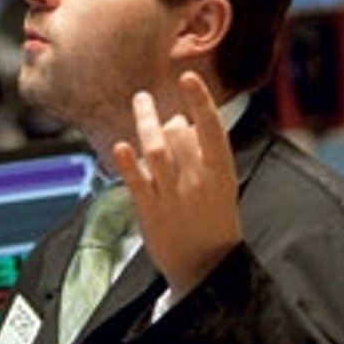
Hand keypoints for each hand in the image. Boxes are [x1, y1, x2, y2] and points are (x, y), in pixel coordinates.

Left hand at [113, 71, 241, 300]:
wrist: (206, 267)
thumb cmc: (214, 221)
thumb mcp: (221, 186)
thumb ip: (202, 155)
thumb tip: (179, 121)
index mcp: (221, 172)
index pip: (212, 129)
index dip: (200, 100)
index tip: (189, 77)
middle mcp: (197, 180)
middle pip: (178, 133)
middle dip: (169, 120)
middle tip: (160, 116)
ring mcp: (172, 194)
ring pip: (155, 148)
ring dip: (145, 120)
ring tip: (141, 101)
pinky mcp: (150, 209)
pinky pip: (136, 179)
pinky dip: (128, 160)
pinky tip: (121, 145)